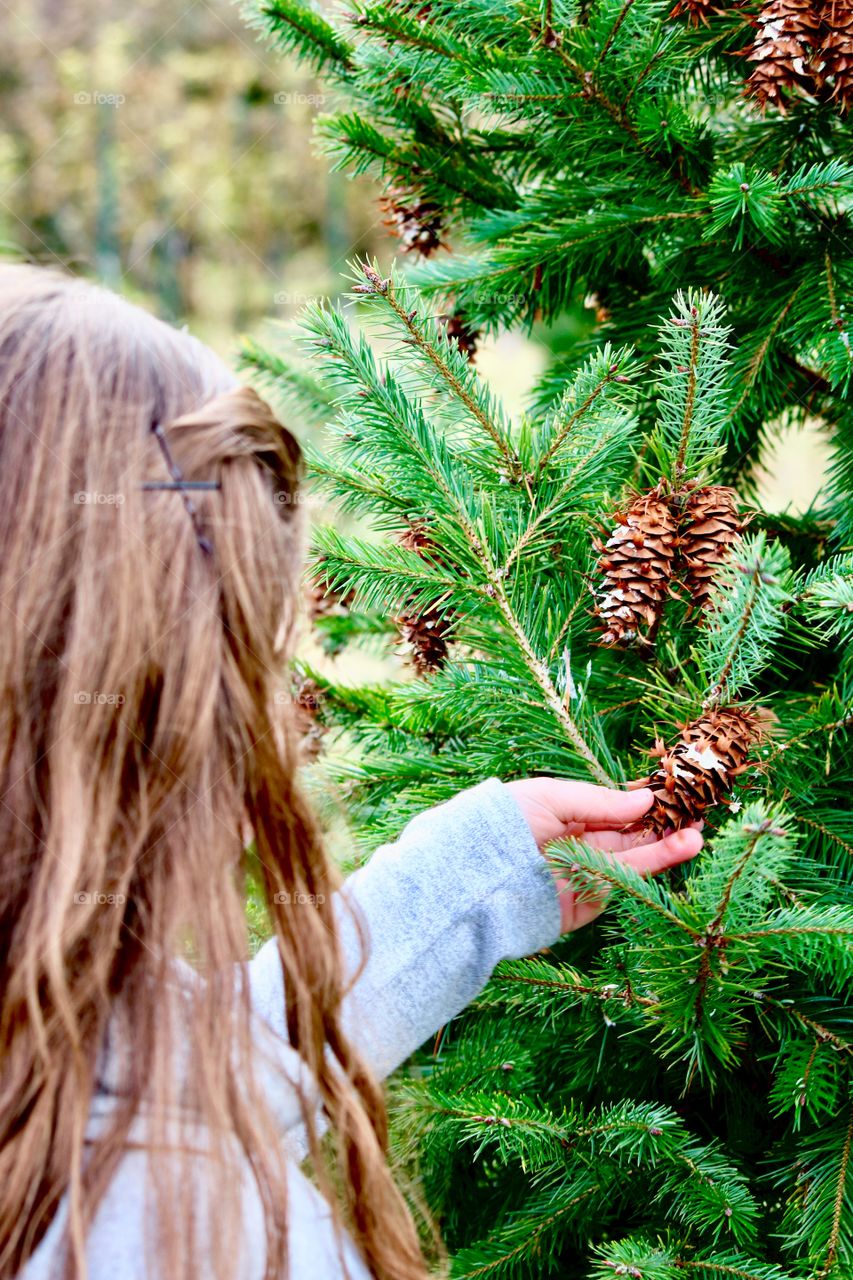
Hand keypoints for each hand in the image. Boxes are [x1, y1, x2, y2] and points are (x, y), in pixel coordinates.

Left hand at [504, 777, 701, 933]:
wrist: (473, 875)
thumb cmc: (506, 824)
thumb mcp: (551, 797)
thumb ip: (599, 802)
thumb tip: (646, 799)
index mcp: (563, 817)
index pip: (610, 810)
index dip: (642, 804)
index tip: (674, 795)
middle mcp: (575, 847)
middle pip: (626, 838)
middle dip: (661, 828)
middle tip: (697, 817)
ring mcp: (581, 876)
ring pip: (631, 863)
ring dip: (664, 850)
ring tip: (696, 837)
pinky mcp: (583, 904)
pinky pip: (619, 885)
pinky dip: (647, 871)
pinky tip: (672, 852)